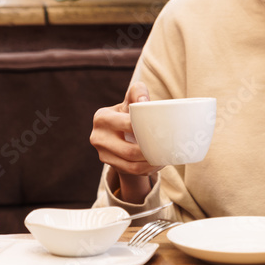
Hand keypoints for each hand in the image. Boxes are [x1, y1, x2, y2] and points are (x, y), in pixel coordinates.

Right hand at [90, 81, 159, 201]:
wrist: (118, 130)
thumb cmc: (128, 112)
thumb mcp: (130, 100)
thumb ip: (137, 93)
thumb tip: (144, 102)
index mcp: (102, 118)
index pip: (127, 125)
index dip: (145, 128)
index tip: (161, 130)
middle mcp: (98, 137)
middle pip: (129, 151)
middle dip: (150, 152)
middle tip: (166, 148)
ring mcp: (102, 154)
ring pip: (131, 165)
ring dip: (150, 164)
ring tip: (163, 157)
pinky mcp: (110, 164)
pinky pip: (131, 171)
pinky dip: (147, 169)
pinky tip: (157, 163)